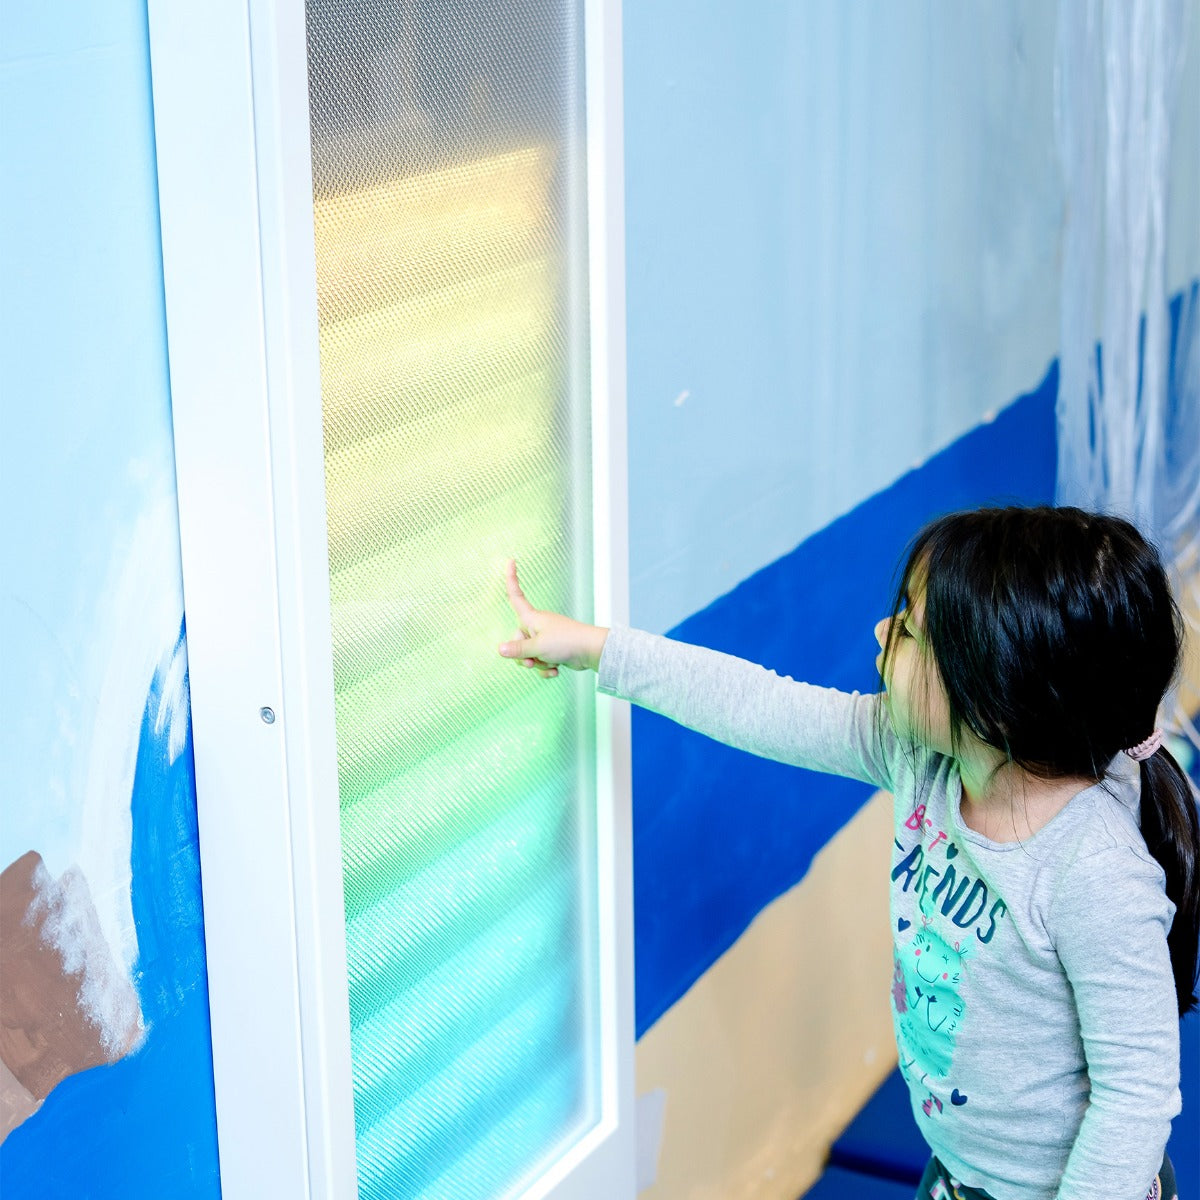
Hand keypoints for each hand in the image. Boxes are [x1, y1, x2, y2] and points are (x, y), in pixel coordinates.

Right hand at [498, 559, 607, 677]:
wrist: (591, 651)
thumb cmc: (566, 642)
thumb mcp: (537, 647)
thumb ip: (517, 650)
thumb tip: (499, 649)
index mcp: (532, 617)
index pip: (516, 596)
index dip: (511, 579)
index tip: (510, 560)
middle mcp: (537, 626)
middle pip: (517, 640)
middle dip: (523, 655)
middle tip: (533, 660)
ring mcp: (545, 638)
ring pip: (529, 655)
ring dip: (537, 663)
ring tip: (550, 662)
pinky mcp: (553, 650)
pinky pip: (540, 662)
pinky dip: (546, 668)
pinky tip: (556, 670)